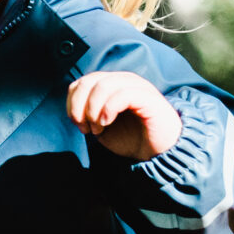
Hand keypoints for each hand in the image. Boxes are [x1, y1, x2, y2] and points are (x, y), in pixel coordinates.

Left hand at [67, 71, 181, 161]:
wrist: (160, 152)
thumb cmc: (133, 139)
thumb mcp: (103, 126)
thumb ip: (87, 113)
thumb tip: (74, 109)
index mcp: (112, 85)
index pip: (82, 82)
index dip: (73, 103)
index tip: (79, 125)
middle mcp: (124, 81)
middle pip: (89, 81)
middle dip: (79, 107)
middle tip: (86, 128)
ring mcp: (137, 87)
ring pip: (104, 85)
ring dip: (93, 110)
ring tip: (98, 128)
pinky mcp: (149, 98)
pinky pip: (122, 94)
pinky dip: (108, 109)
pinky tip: (107, 123)